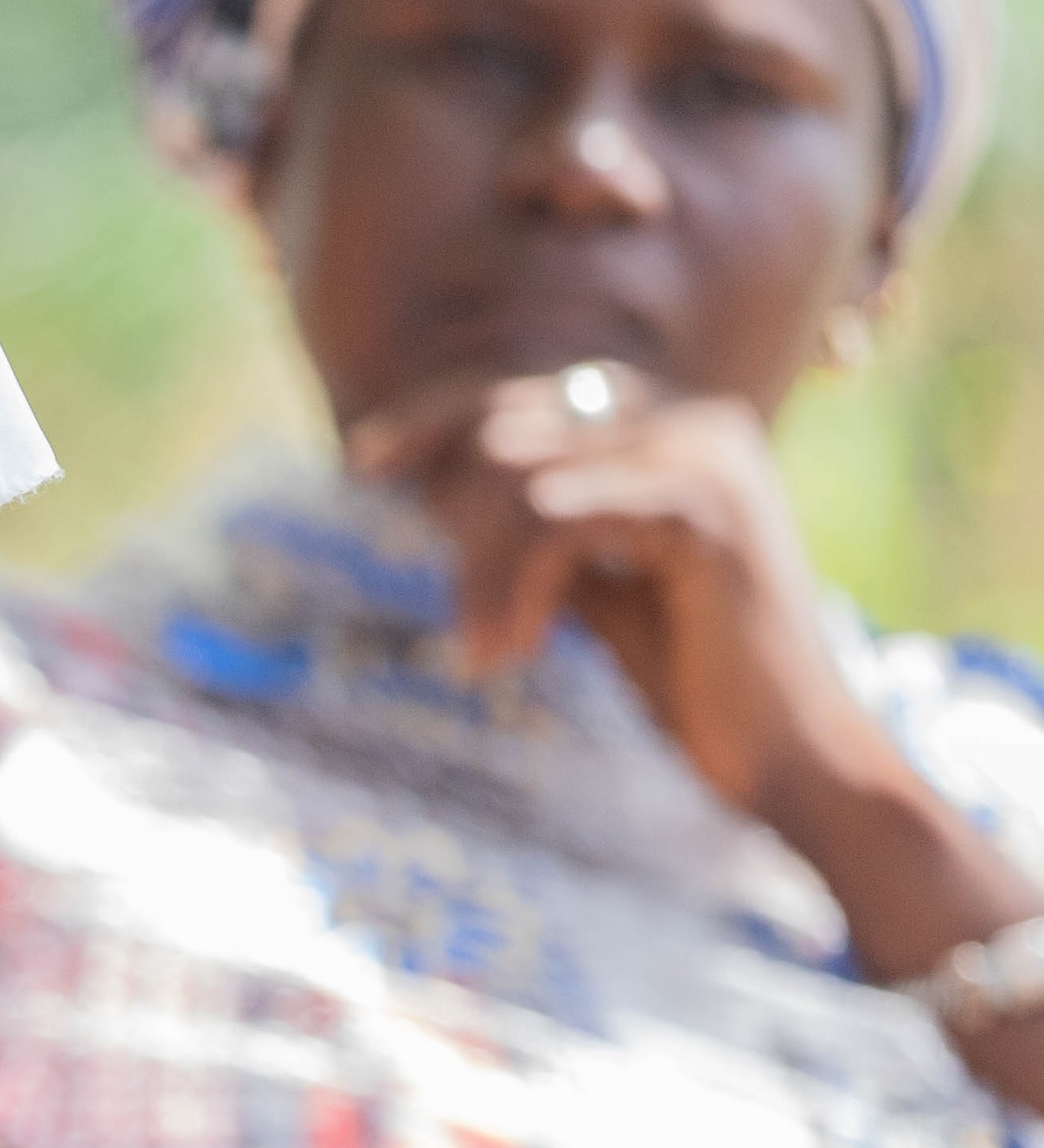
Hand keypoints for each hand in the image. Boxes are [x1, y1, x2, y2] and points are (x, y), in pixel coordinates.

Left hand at [348, 361, 1043, 1106]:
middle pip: (506, 421)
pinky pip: (556, 513)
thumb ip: (537, 528)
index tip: (359, 464)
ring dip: (480, 572)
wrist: (789, 754)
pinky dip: (516, 583)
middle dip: (452, 513)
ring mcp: (705, 455)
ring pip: (518, 474)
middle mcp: (693, 420)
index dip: (430, 420)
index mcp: (670, 428)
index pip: (522, 394)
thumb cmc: (694, 677)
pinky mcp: (703, 508)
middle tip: (455, 615)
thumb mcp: (594, 584)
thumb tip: (435, 492)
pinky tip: (513, 646)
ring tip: (484, 652)